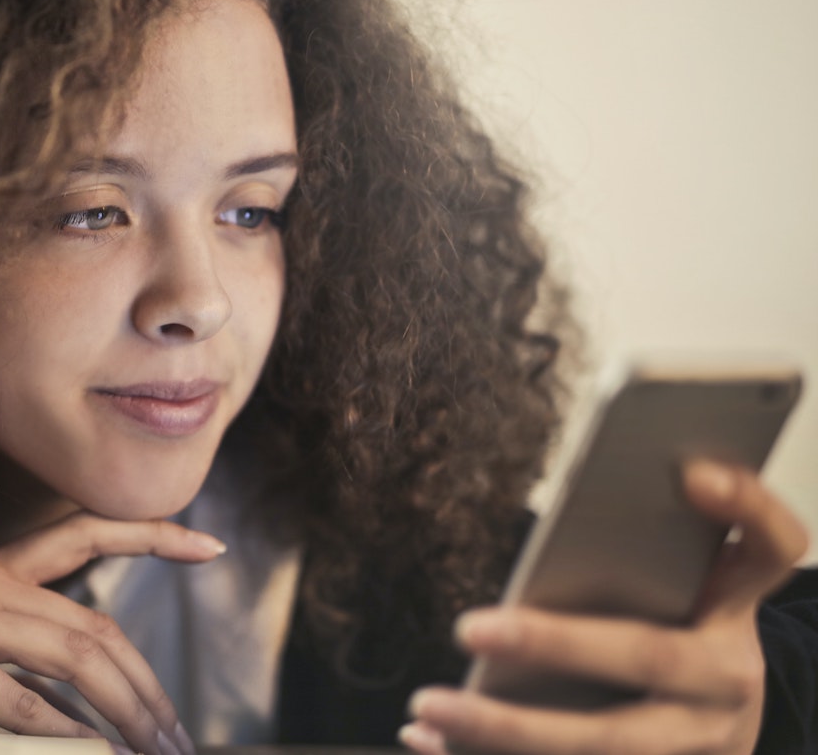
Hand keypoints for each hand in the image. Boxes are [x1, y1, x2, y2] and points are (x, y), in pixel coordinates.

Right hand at [0, 511, 219, 754]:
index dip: (151, 536)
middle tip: (176, 738)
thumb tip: (83, 702)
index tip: (209, 545)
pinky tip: (87, 750)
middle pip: (95, 626)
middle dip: (147, 687)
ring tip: (151, 752)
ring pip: (72, 658)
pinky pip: (18, 699)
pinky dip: (60, 732)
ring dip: (123, 714)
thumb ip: (15, 654)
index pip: (84, 534)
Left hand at [401, 459, 809, 754]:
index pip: (768, 548)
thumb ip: (638, 546)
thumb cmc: (669, 628)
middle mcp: (727, 679)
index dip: (744, 505)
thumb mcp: (675, 586)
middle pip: (649, 658)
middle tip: (470, 627)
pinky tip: (429, 744)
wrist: (715, 723)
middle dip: (557, 644)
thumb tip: (579, 506)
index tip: (692, 470)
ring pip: (606, 745)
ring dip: (507, 730)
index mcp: (734, 609)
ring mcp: (699, 744)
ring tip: (429, 706)